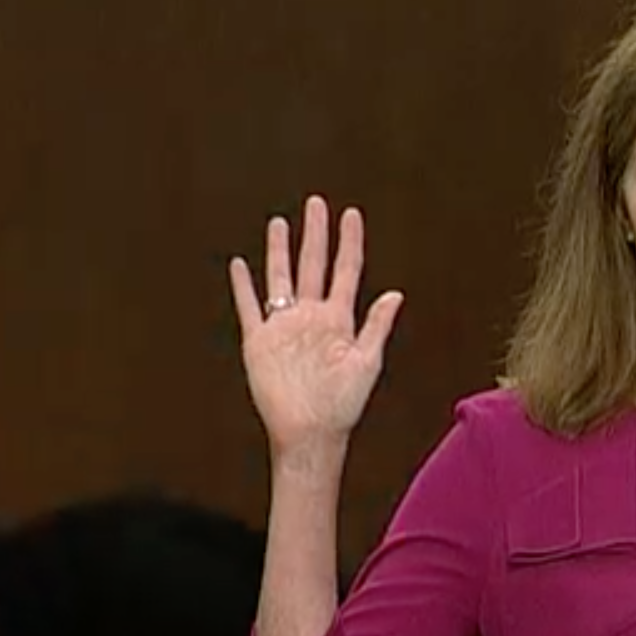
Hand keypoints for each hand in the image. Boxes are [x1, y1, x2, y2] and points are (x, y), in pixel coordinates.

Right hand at [230, 195, 402, 459]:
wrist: (310, 432)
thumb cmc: (342, 405)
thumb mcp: (367, 363)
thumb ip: (377, 326)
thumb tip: (396, 293)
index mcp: (340, 320)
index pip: (346, 271)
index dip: (349, 242)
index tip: (351, 214)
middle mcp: (312, 317)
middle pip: (313, 264)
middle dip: (315, 234)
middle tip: (317, 203)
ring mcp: (285, 327)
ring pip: (280, 278)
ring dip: (280, 251)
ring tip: (280, 223)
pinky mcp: (259, 341)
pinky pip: (249, 306)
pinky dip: (243, 286)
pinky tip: (240, 264)